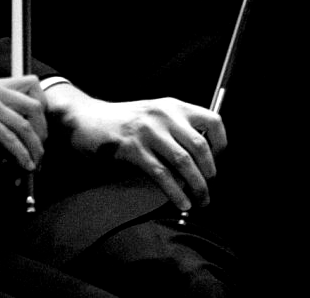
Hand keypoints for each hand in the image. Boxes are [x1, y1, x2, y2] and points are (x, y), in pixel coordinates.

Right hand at [0, 75, 47, 171]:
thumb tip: (21, 134)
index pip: (33, 85)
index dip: (42, 107)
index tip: (40, 127)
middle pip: (35, 107)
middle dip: (42, 131)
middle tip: (40, 149)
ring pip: (24, 125)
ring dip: (34, 148)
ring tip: (35, 162)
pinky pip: (9, 137)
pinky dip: (19, 153)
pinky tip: (23, 163)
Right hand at [44, 85, 225, 211]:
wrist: (88, 119)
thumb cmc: (124, 121)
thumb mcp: (156, 115)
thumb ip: (178, 130)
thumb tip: (202, 161)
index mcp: (174, 106)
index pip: (213, 121)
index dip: (221, 145)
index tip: (216, 164)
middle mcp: (165, 115)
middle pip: (200, 147)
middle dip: (209, 174)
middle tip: (208, 191)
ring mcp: (149, 131)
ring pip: (184, 162)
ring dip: (196, 187)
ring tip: (199, 201)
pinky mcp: (133, 149)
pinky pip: (162, 174)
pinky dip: (175, 192)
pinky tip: (181, 203)